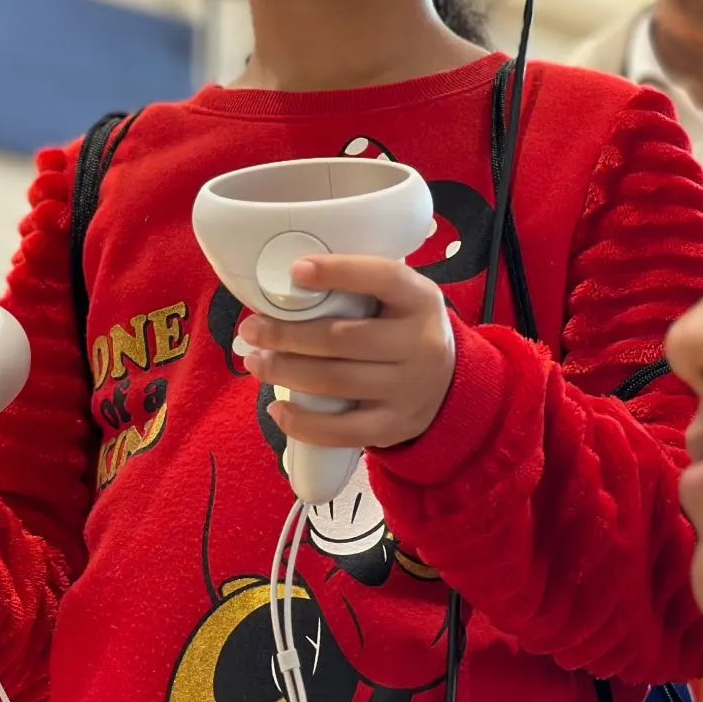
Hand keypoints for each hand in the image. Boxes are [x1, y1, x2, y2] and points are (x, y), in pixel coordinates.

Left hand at [237, 256, 455, 449]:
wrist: (451, 387)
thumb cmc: (405, 332)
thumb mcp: (402, 300)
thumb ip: (363, 288)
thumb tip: (290, 284)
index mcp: (420, 300)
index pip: (383, 277)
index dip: (338, 272)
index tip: (295, 270)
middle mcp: (420, 344)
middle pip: (340, 338)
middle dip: (285, 334)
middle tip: (251, 329)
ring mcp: (408, 389)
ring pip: (333, 382)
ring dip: (283, 372)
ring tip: (256, 363)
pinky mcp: (394, 426)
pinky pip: (341, 431)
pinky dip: (302, 422)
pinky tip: (278, 410)